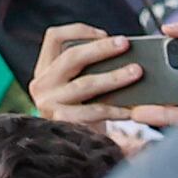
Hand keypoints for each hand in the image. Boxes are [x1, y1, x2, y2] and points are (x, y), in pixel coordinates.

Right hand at [27, 24, 146, 130]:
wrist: (73, 146)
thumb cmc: (83, 110)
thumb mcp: (78, 85)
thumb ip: (88, 67)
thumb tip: (123, 48)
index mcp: (45, 69)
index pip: (54, 37)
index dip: (79, 31)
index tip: (104, 33)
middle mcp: (42, 84)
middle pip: (71, 57)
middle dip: (101, 49)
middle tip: (125, 44)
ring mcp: (49, 104)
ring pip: (85, 84)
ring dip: (114, 77)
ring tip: (136, 72)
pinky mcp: (62, 122)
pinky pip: (94, 111)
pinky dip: (116, 108)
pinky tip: (133, 108)